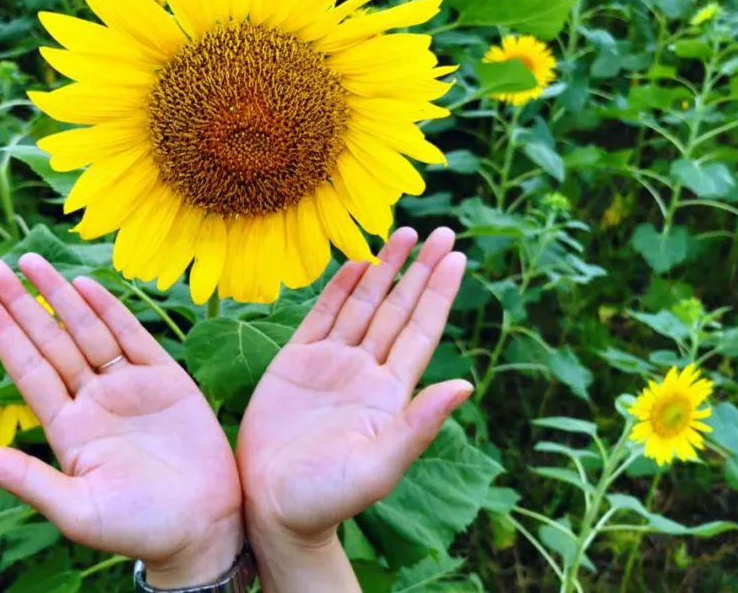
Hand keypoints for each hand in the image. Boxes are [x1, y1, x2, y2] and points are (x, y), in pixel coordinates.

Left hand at [0, 254, 243, 587]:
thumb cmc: (138, 529)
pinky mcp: (167, 380)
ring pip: (86, 331)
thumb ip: (22, 478)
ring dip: (59, 295)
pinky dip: (110, 310)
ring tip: (30, 262)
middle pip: (50, 341)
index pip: (27, 369)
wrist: (204, 528)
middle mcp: (92, 401)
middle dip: (22, 303)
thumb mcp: (75, 509)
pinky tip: (85, 285)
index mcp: (67, 429)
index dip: (2, 334)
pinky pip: (132, 337)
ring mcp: (128, 388)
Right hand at [237, 227, 470, 589]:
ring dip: (384, 270)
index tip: (456, 256)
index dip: (439, 293)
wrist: (272, 507)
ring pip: (363, 305)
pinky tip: (356, 263)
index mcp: (389, 393)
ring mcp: (331, 364)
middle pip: (399, 309)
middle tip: (440, 231)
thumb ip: (419, 426)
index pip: (421, 330)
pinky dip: (339, 288)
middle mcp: (365, 371)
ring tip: (404, 233)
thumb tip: (465, 385)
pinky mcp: (295, 363)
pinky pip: (322, 316)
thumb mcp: (379, 467)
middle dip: (419, 270)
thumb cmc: (328, 498)